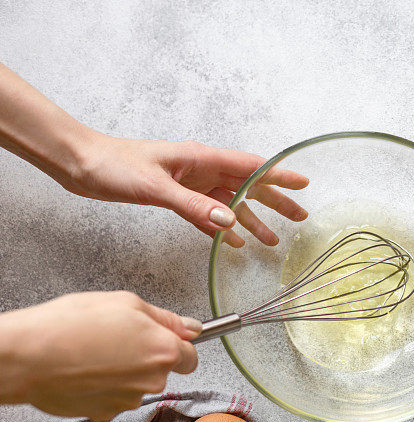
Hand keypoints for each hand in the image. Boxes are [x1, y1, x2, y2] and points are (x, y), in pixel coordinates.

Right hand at [0, 291, 201, 420]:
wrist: (28, 357)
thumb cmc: (71, 325)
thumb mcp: (125, 303)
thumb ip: (165, 318)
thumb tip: (190, 328)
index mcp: (162, 350)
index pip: (191, 357)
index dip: (179, 347)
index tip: (166, 341)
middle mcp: (152, 380)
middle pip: (162, 371)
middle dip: (146, 358)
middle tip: (117, 339)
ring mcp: (128, 400)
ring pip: (137, 385)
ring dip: (124, 372)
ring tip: (95, 354)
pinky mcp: (104, 413)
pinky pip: (114, 397)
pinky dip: (104, 387)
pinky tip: (85, 371)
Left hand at [75, 135, 308, 246]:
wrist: (81, 164)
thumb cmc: (113, 165)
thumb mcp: (155, 187)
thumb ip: (193, 205)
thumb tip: (228, 220)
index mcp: (201, 159)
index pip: (251, 166)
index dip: (279, 175)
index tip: (303, 182)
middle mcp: (201, 170)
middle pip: (248, 186)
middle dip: (275, 201)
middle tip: (299, 216)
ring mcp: (190, 184)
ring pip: (231, 204)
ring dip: (252, 221)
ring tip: (272, 240)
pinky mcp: (176, 197)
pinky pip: (208, 215)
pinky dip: (223, 229)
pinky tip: (234, 242)